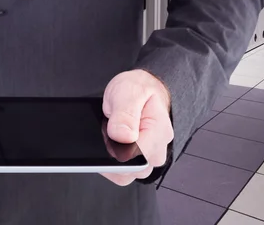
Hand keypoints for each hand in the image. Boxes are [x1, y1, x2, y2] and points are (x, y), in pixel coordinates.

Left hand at [101, 69, 173, 185]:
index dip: (116, 151)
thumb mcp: (129, 91)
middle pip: (131, 171)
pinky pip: (121, 171)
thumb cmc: (138, 89)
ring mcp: (147, 157)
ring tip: (107, 135)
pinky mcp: (137, 160)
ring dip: (109, 160)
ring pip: (125, 174)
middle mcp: (157, 150)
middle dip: (110, 157)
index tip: (106, 137)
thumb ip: (125, 113)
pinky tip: (105, 145)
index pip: (137, 158)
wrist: (141, 89)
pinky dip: (109, 162)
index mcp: (159, 132)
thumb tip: (122, 136)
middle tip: (106, 131)